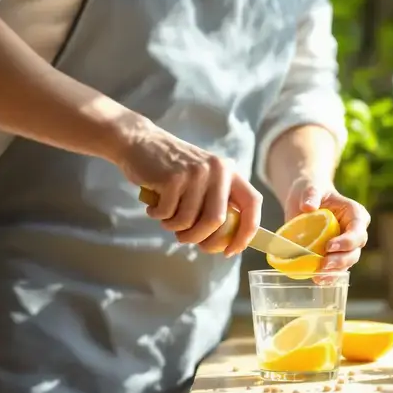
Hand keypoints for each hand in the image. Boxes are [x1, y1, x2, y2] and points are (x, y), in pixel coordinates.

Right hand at [114, 121, 260, 255]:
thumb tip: (224, 243)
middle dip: (200, 238)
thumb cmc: (172, 169)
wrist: (140, 142)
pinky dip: (158, 216)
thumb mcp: (203, 178)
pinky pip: (167, 214)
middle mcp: (217, 170)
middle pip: (216, 221)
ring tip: (165, 217)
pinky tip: (153, 206)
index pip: (252, 203)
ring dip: (173, 227)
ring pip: (188, 221)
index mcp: (229, 171)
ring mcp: (195, 173)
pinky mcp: (172, 178)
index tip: (231, 251)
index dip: (246, 232)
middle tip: (186, 239)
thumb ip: (216, 202)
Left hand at [282, 178, 369, 272]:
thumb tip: (308, 207)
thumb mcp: (311, 188)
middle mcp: (354, 232)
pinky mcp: (334, 255)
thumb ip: (311, 194)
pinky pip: (336, 268)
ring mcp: (345, 246)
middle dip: (341, 260)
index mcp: (355, 214)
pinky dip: (328, 276)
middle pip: (354, 250)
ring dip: (335, 271)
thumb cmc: (312, 190)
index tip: (329, 246)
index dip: (347, 241)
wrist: (304, 200)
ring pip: (347, 262)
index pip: (357, 230)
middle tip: (323, 265)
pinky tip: (317, 280)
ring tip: (318, 276)